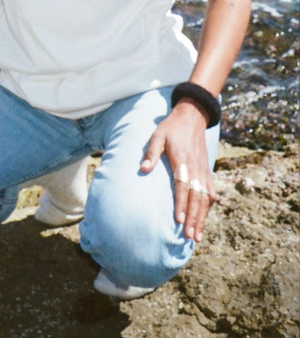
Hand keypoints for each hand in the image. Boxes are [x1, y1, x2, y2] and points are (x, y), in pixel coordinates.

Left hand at [140, 99, 217, 242]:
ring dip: (202, 218)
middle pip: (196, 197)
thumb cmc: (171, 127)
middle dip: (194, 219)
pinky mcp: (207, 171)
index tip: (179, 221)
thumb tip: (143, 169)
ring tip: (197, 237)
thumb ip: (151, 152)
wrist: (192, 117)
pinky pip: (210, 192)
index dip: (181, 204)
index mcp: (182, 159)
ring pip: (205, 199)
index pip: (182, 186)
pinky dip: (208, 208)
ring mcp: (203, 170)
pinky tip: (204, 220)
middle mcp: (196, 168)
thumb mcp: (158, 135)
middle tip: (190, 237)